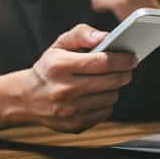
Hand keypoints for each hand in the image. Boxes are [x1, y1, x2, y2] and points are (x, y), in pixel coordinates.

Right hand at [20, 24, 136, 133]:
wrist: (27, 97)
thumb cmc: (49, 67)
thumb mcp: (60, 44)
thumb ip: (82, 34)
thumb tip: (105, 37)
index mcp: (60, 66)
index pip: (102, 61)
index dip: (122, 59)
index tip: (132, 57)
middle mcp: (64, 90)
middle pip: (111, 81)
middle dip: (124, 73)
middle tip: (127, 68)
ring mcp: (70, 110)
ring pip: (111, 97)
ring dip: (114, 87)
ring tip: (108, 80)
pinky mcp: (75, 125)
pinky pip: (105, 112)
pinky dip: (106, 102)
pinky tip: (97, 94)